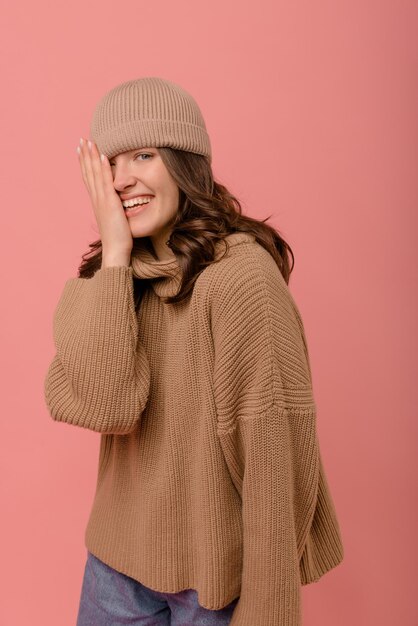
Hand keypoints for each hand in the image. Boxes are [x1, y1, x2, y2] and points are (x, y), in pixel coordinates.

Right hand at [77, 138, 132, 258]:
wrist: (116, 250)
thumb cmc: (118, 238)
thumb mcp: (115, 219)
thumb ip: (114, 209)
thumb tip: (118, 204)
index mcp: (97, 202)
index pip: (89, 178)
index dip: (85, 164)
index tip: (82, 150)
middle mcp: (96, 199)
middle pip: (88, 172)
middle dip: (85, 155)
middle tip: (81, 140)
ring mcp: (101, 200)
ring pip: (94, 174)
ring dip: (91, 156)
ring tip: (89, 141)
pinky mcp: (110, 203)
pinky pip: (106, 182)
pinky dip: (103, 168)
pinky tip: (102, 155)